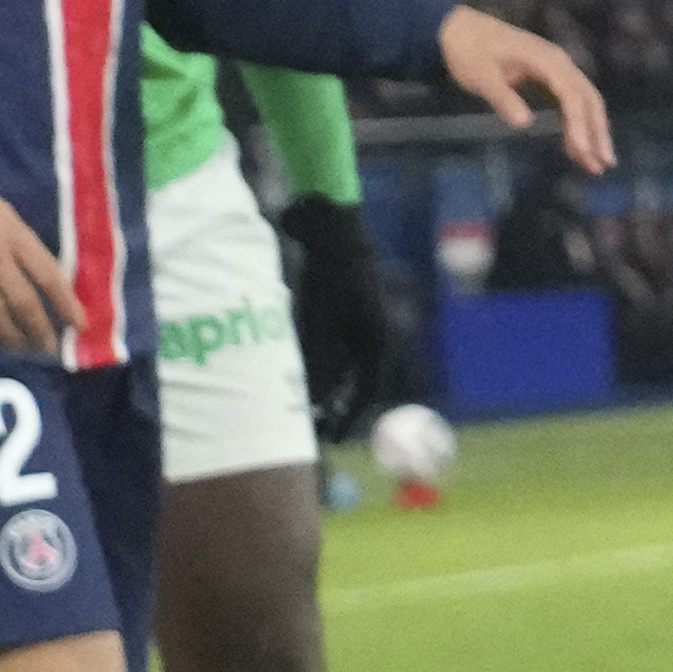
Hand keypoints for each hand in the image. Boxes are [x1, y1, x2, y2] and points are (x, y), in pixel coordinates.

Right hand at [0, 163, 78, 353]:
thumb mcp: (4, 212)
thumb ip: (21, 244)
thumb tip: (41, 280)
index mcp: (15, 233)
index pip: (48, 274)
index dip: (66, 302)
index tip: (79, 325)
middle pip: (22, 300)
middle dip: (38, 329)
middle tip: (46, 349)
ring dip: (7, 334)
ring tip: (16, 347)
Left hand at [273, 189, 396, 442]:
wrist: (331, 232)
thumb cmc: (329, 278)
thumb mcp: (320, 324)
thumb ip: (319, 362)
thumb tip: (316, 403)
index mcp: (376, 343)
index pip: (366, 393)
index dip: (348, 418)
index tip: (331, 439)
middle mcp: (372, 338)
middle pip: (354, 384)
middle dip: (333, 408)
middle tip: (311, 430)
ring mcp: (359, 326)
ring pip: (341, 368)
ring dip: (324, 389)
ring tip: (300, 409)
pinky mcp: (343, 315)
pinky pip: (332, 350)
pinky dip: (318, 365)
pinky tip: (296, 376)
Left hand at [434, 8, 615, 174]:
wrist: (458, 29)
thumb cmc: (468, 51)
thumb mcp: (480, 76)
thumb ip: (503, 97)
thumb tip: (524, 123)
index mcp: (546, 60)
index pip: (571, 95)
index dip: (579, 124)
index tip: (581, 150)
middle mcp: (559, 62)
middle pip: (587, 99)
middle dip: (597, 131)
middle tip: (603, 164)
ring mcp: (555, 67)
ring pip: (583, 101)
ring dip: (593, 130)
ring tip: (596, 164)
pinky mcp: (548, 74)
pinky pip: (570, 100)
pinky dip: (577, 123)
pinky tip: (577, 146)